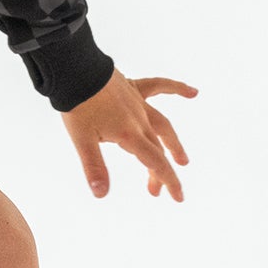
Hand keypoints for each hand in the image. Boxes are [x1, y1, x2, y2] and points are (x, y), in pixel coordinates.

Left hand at [61, 68, 196, 201]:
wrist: (75, 70)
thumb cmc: (77, 104)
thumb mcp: (82, 140)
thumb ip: (94, 167)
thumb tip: (101, 194)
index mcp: (129, 134)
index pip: (155, 162)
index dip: (168, 181)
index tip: (178, 197)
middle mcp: (139, 119)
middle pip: (157, 149)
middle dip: (160, 172)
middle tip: (157, 190)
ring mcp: (138, 102)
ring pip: (162, 125)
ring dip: (173, 143)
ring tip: (182, 159)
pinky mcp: (133, 87)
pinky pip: (159, 86)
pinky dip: (176, 89)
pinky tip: (193, 92)